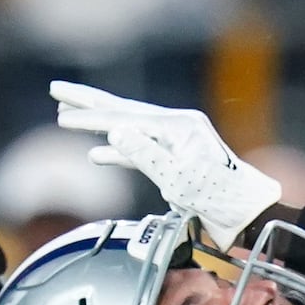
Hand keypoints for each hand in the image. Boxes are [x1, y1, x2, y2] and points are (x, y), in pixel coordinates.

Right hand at [51, 81, 281, 249]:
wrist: (248, 215)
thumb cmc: (221, 197)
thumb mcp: (179, 179)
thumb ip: (145, 154)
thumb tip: (114, 132)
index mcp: (179, 126)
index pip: (125, 118)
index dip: (91, 118)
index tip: (62, 116)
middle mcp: (178, 127)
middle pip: (124, 111)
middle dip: (88, 103)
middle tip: (57, 89)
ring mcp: (178, 143)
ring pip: (129, 128)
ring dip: (99, 125)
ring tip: (68, 116)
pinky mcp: (177, 161)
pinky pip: (141, 151)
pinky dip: (119, 152)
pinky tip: (98, 153)